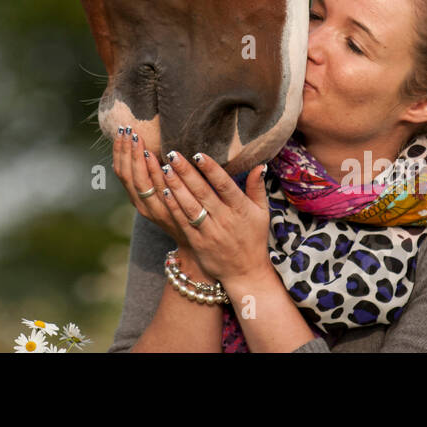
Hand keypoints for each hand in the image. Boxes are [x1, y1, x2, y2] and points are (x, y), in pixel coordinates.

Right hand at [111, 127, 191, 251]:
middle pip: (126, 174)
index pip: (121, 171)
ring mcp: (154, 209)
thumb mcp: (163, 191)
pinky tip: (154, 157)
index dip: (119, 151)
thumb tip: (151, 143)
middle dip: (125, 151)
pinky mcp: (169, 212)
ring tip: (137, 138)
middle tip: (128, 129)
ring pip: (138, 181)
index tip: (122, 130)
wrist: (197, 238)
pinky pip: (158, 189)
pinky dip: (153, 173)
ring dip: (135, 158)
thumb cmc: (181, 209)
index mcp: (137, 197)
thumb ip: (155, 172)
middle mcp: (141, 204)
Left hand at [159, 150, 271, 286]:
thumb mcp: (262, 213)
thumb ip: (257, 188)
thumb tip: (260, 164)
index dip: (211, 170)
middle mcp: (225, 220)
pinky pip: (183, 222)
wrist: (245, 273)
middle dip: (187, 172)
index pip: (225, 185)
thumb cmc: (254, 238)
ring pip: (190, 206)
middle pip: (203, 192)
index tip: (198, 154)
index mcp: (241, 209)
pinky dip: (174, 207)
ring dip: (176, 187)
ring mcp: (210, 232)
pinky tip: (164, 192)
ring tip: (165, 169)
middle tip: (173, 154)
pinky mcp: (198, 243)